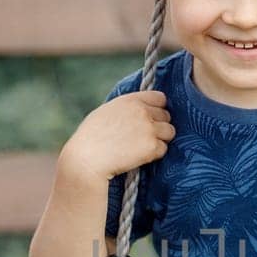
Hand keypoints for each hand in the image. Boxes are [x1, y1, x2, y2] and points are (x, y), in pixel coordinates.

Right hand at [62, 89, 176, 180]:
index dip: (158, 108)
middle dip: (159, 125)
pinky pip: (163, 149)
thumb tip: (139, 109)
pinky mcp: (152, 146)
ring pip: (169, 132)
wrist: (86, 158)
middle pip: (166, 116)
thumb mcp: (106, 112)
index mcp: (130, 100)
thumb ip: (126, 108)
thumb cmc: (90, 138)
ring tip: (143, 147)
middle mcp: (142, 111)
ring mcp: (149, 128)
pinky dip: (155, 154)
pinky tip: (139, 156)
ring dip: (160, 139)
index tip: (152, 117)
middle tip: (144, 137)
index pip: (160, 98)